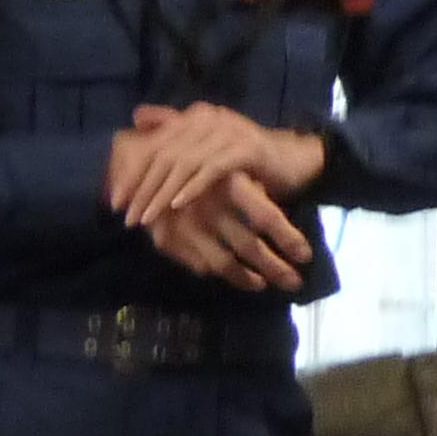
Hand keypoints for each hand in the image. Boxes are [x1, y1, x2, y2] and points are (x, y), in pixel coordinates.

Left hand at [113, 103, 326, 225]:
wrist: (290, 161)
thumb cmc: (240, 159)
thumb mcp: (202, 146)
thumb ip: (171, 131)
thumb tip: (136, 116)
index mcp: (193, 116)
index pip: (153, 145)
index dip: (132, 173)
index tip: (115, 202)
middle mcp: (208, 118)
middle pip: (164, 155)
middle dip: (142, 189)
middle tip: (127, 217)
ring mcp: (228, 131)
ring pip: (184, 164)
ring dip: (162, 194)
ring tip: (147, 218)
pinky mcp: (246, 148)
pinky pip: (212, 170)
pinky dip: (192, 188)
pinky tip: (177, 206)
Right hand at [144, 170, 309, 293]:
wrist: (132, 158)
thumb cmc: (184, 151)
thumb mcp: (222, 158)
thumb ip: (248, 181)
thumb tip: (274, 200)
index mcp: (226, 182)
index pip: (265, 216)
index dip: (287, 237)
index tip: (305, 256)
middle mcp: (208, 208)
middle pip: (249, 246)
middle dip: (275, 267)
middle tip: (294, 283)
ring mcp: (185, 227)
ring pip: (224, 262)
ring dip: (247, 277)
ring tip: (264, 284)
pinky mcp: (167, 240)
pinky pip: (199, 263)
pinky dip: (219, 272)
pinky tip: (233, 276)